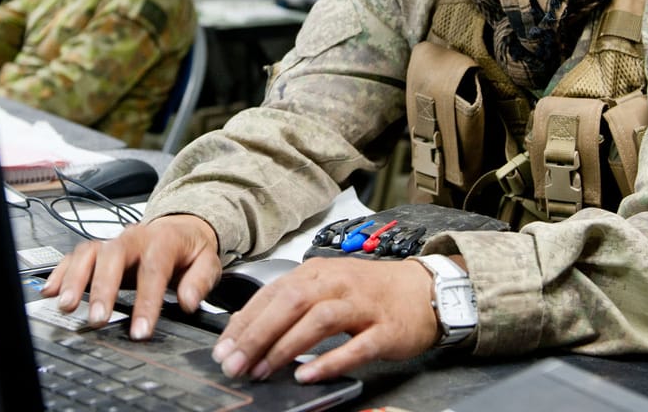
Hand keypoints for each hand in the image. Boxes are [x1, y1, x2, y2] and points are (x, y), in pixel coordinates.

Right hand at [41, 214, 220, 339]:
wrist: (181, 229)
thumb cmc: (190, 250)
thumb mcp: (208, 262)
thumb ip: (200, 281)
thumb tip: (190, 301)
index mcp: (163, 241)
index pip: (153, 270)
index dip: (146, 302)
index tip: (140, 331)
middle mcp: (134, 237)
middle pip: (113, 257)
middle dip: (103, 289)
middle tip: (97, 319)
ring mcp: (112, 241)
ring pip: (89, 253)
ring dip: (75, 280)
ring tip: (66, 306)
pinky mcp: (98, 249)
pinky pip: (75, 256)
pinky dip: (60, 272)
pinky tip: (50, 291)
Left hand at [212, 257, 440, 383]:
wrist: (424, 290)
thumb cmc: (370, 291)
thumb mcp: (327, 286)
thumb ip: (291, 302)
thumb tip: (246, 327)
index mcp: (317, 272)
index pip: (272, 293)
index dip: (244, 322)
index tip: (223, 348)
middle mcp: (337, 283)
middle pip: (290, 303)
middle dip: (257, 334)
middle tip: (234, 363)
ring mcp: (362, 305)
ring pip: (318, 320)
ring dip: (285, 347)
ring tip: (263, 370)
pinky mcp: (385, 329)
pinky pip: (355, 346)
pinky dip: (329, 361)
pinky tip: (307, 375)